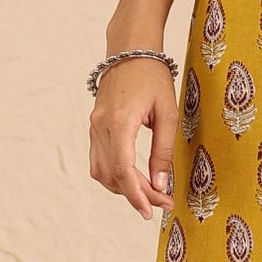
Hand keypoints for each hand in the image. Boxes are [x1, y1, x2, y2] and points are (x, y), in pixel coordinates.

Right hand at [88, 58, 177, 219]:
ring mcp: (94, 127)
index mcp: (119, 122)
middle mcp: (101, 127)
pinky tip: (134, 180)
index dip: (137, 195)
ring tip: (150, 194)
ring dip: (123, 188)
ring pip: (101, 172)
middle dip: (137, 195)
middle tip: (162, 203)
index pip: (123, 170)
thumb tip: (160, 184)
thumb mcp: (168, 113)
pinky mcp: (95, 126)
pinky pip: (99, 160)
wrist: (130, 50)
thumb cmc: (153, 77)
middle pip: (113, 176)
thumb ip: (163, 151)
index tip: (152, 211)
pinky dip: (114, 175)